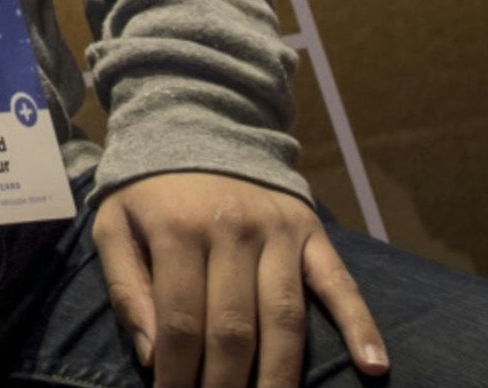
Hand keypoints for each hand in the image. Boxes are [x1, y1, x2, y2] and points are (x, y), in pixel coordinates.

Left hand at [93, 172, 385, 385]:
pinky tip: (373, 367)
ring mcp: (279, 232)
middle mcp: (233, 230)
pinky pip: (340, 283)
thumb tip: (153, 354)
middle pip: (235, 329)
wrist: (196, 126)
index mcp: (178, 230)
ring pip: (284, 318)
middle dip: (227, 384)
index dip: (178, 372)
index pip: (181, 323)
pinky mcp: (312, 232)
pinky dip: (361, 325)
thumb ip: (127, 289)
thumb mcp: (114, 226)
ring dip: (281, 375)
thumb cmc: (149, 192)